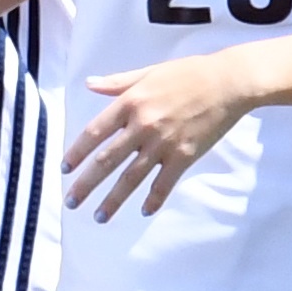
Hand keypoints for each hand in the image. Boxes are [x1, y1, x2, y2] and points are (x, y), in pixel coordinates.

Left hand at [63, 52, 255, 221]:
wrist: (227, 82)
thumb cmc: (186, 74)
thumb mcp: (146, 73)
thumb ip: (116, 83)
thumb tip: (89, 84)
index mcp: (129, 104)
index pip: (94, 133)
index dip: (77, 153)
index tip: (64, 169)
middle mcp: (142, 126)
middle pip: (107, 161)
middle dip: (86, 184)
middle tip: (71, 202)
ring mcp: (163, 143)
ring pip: (131, 178)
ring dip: (113, 200)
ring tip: (98, 217)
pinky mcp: (185, 156)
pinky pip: (165, 183)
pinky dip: (154, 199)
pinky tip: (144, 211)